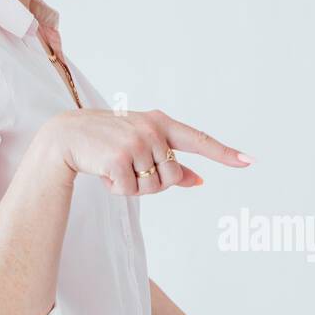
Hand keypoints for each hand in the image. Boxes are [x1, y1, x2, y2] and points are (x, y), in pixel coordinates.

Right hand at [43, 108, 252, 195]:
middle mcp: (152, 129)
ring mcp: (136, 142)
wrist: (66, 136)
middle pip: (173, 177)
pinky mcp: (119, 158)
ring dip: (133, 187)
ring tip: (114, 168)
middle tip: (129, 169)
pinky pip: (131, 191)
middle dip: (153, 183)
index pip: (198, 140)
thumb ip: (170, 162)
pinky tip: (104, 173)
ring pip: (153, 187)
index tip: (248, 162)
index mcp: (161, 123)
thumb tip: (198, 180)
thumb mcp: (140, 146)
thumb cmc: (107, 142)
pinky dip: (117, 190)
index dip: (224, 153)